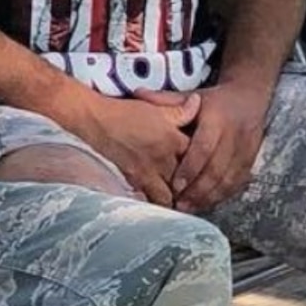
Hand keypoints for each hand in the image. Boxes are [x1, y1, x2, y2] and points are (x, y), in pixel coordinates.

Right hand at [77, 91, 201, 206]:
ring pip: (169, 196)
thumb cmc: (126, 112)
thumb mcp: (157, 107)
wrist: (98, 120)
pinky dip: (156, 202)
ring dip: (174, 200)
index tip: (206, 166)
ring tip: (179, 201)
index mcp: (173, 140)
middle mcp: (163, 160)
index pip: (197, 157)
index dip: (203, 164)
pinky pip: (149, 198)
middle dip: (192, 189)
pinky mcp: (133, 179)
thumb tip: (198, 103)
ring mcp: (148, 172)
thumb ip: (180, 110)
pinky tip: (159, 201)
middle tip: (198, 192)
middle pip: (186, 183)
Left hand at [172, 79, 269, 212]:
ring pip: (229, 179)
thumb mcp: (192, 96)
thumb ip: (166, 101)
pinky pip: (238, 182)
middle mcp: (234, 134)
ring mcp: (246, 149)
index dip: (190, 168)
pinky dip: (223, 195)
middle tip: (179, 204)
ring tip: (189, 208)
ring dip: (209, 196)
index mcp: (217, 118)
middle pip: (217, 168)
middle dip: (198, 189)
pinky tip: (207, 204)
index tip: (175, 185)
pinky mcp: (251, 160)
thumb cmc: (213, 100)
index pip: (204, 147)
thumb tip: (137, 94)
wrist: (249, 97)